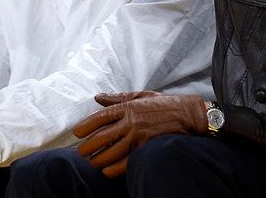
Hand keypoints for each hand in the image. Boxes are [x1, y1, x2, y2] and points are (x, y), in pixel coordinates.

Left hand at [73, 91, 207, 176]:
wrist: (189, 115)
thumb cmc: (166, 105)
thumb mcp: (142, 96)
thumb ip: (119, 98)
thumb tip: (98, 97)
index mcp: (129, 107)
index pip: (100, 117)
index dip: (85, 126)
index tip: (77, 132)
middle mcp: (131, 122)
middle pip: (101, 137)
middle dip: (87, 147)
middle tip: (81, 152)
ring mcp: (139, 136)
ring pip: (110, 152)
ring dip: (98, 159)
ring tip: (94, 161)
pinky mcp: (146, 148)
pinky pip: (124, 163)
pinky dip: (112, 169)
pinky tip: (107, 170)